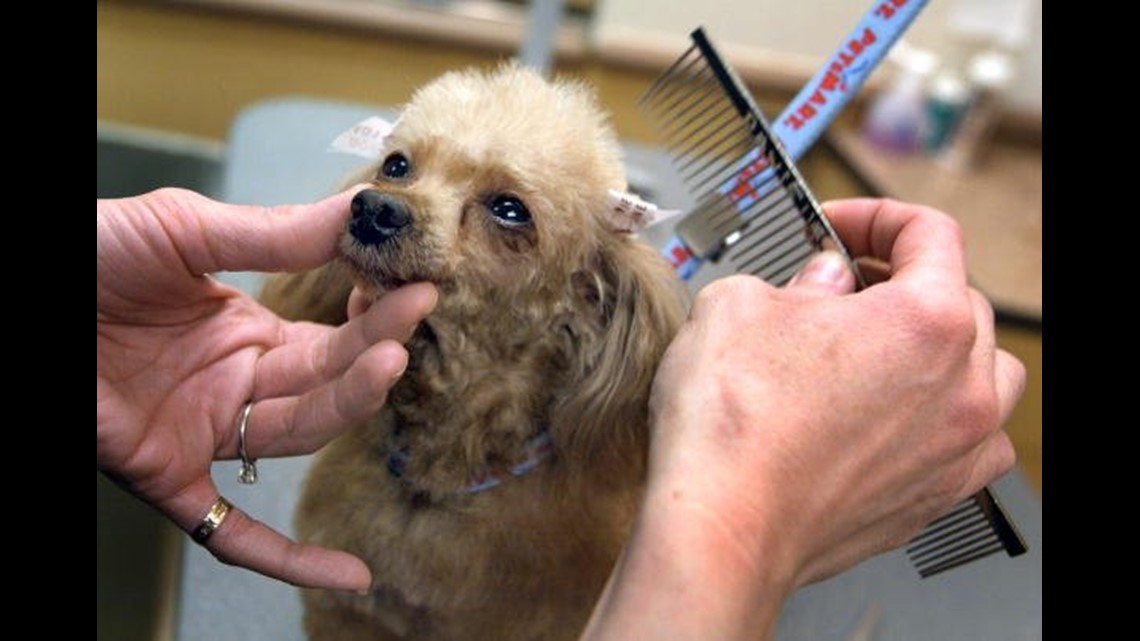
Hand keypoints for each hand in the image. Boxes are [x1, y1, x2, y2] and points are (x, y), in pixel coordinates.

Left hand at [97, 187, 437, 590]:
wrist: (17, 292)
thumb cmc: (87, 254)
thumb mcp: (185, 230)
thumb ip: (271, 232)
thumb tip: (358, 210)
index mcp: (244, 333)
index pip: (332, 337)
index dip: (373, 316)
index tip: (413, 284)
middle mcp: (236, 386)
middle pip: (324, 383)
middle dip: (372, 349)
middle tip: (413, 308)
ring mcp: (205, 434)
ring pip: (296, 433)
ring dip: (347, 404)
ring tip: (387, 361)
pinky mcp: (165, 476)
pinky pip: (230, 532)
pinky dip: (287, 559)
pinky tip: (349, 576)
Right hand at [582, 198, 1025, 639]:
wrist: (722, 529)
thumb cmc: (731, 426)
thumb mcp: (740, 305)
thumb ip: (798, 281)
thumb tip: (821, 286)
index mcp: (927, 320)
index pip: (930, 233)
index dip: (875, 216)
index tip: (839, 229)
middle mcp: (961, 387)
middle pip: (961, 302)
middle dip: (900, 281)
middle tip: (840, 286)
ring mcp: (954, 451)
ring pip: (985, 377)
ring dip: (942, 352)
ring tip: (881, 351)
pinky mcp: (931, 500)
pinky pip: (964, 444)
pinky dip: (938, 419)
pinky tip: (888, 418)